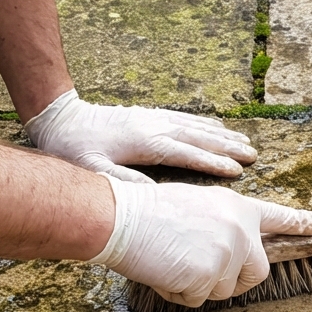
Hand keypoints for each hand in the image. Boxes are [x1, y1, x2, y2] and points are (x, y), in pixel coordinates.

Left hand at [25, 89, 258, 182]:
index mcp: (146, 142)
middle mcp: (154, 126)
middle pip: (199, 136)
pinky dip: (204, 124)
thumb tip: (157, 195)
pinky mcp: (147, 116)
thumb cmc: (73, 149)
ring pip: (195, 125)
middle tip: (254, 155)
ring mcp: (152, 119)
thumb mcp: (94, 171)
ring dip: (221, 134)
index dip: (214, 162)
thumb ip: (124, 182)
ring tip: (245, 141)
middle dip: (228, 146)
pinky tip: (215, 127)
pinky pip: (184, 119)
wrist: (58, 118)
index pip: (188, 153)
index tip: (237, 171)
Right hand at [88, 174, 311, 306]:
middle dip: (235, 280)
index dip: (304, 224)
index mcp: (237, 208)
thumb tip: (229, 256)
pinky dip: (178, 293)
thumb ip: (223, 228)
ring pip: (223, 291)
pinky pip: (197, 300)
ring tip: (172, 259)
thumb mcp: (197, 208)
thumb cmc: (148, 213)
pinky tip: (164, 270)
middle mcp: (240, 230)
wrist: (121, 218)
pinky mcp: (209, 276)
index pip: (279, 218)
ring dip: (197, 286)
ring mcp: (227, 254)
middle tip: (203, 270)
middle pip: (257, 272)